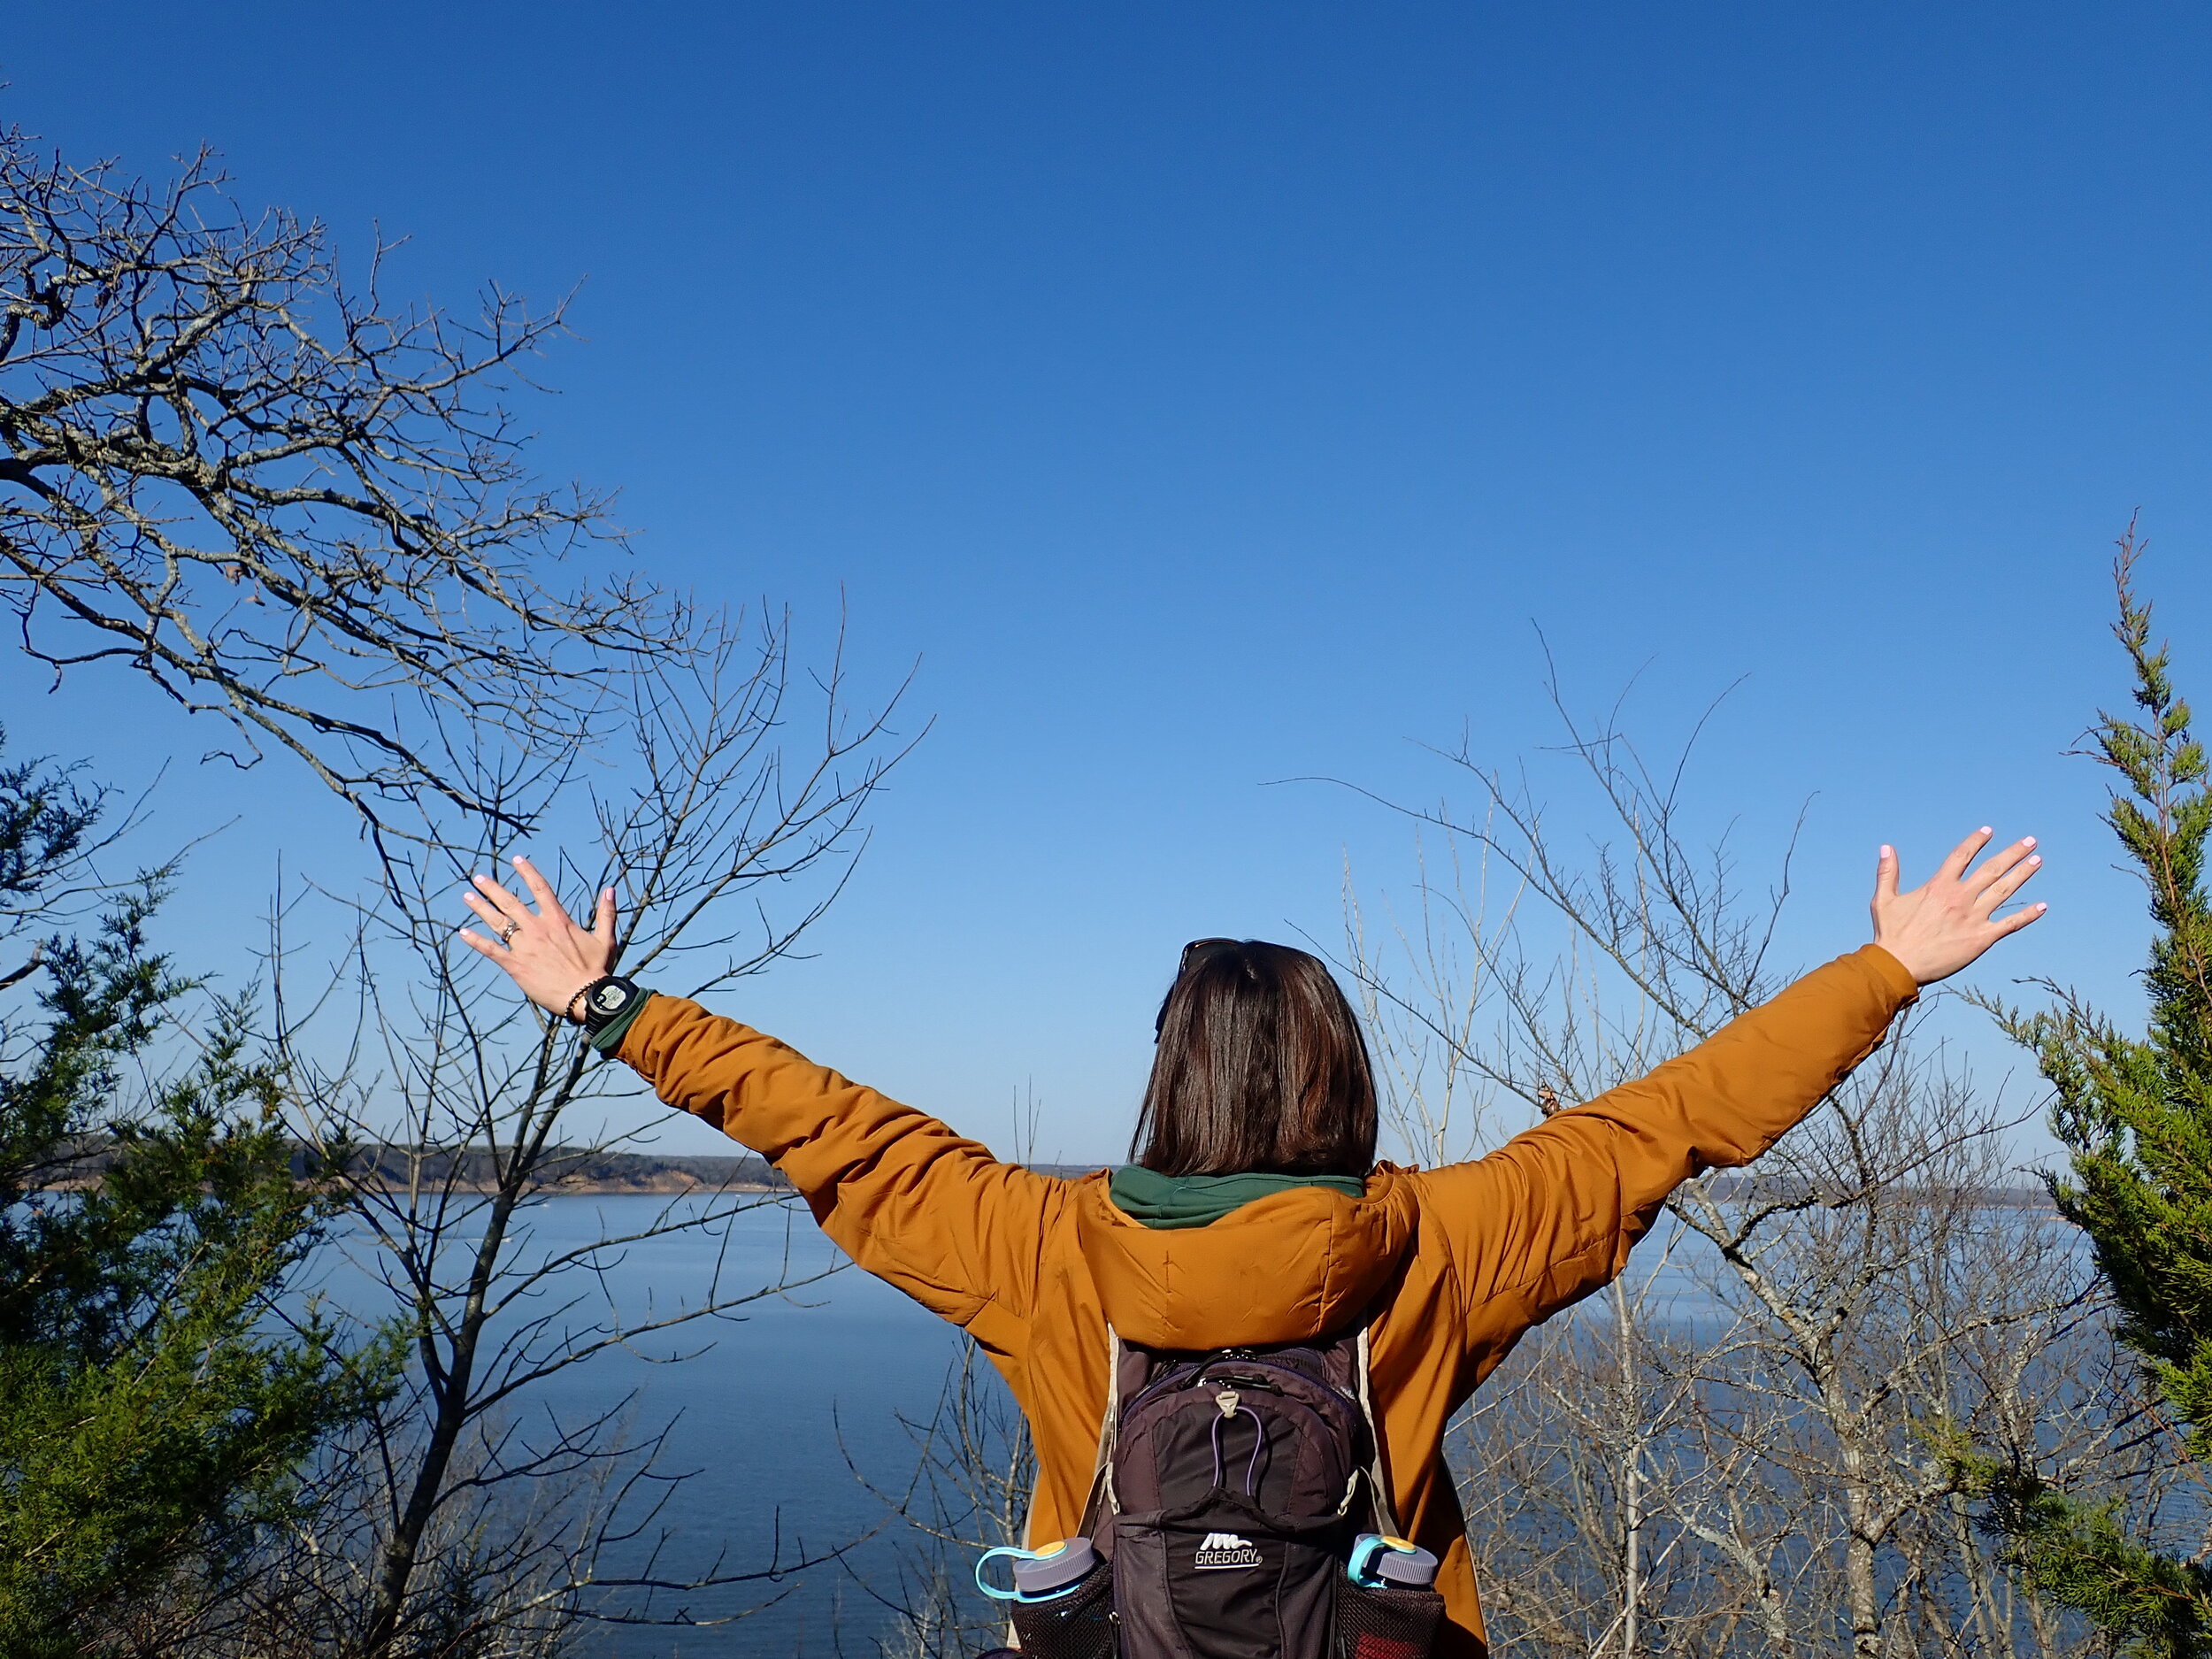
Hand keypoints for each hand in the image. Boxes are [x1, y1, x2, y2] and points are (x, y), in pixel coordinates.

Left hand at [456, 855, 617, 1020]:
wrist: (585, 997)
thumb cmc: (597, 970)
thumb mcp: (606, 939)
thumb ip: (606, 913)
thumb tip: (610, 890)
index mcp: (558, 920)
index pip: (540, 888)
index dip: (527, 872)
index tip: (516, 859)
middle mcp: (538, 929)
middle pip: (510, 902)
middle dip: (493, 888)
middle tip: (478, 878)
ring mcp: (525, 947)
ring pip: (498, 922)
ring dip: (480, 908)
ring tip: (467, 896)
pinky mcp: (516, 965)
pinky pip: (491, 950)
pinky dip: (476, 941)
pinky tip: (463, 932)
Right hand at [1871, 828, 2045, 986]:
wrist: (1898, 965)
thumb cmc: (1889, 934)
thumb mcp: (1883, 899)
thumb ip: (1888, 872)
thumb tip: (1887, 847)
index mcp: (1938, 887)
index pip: (1962, 855)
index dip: (1976, 841)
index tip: (1989, 831)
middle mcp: (1960, 898)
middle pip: (1992, 869)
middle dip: (2013, 853)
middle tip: (2030, 842)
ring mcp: (1973, 918)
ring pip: (2004, 891)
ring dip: (2022, 874)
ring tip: (2037, 861)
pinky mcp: (1981, 939)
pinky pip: (2010, 924)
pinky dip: (2027, 915)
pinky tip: (2042, 907)